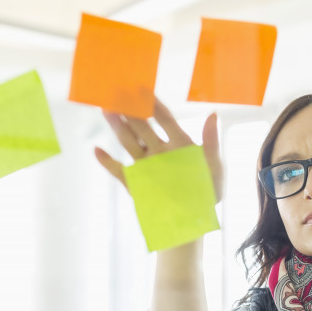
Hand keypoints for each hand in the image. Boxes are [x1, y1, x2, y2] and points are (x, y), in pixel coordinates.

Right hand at [94, 97, 224, 202]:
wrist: (193, 223)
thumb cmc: (207, 194)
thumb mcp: (214, 168)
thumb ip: (211, 143)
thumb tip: (213, 115)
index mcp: (179, 145)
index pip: (164, 119)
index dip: (154, 103)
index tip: (142, 88)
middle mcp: (160, 152)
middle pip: (142, 127)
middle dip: (130, 110)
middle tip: (116, 93)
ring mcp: (147, 166)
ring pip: (129, 143)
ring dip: (118, 128)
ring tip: (106, 111)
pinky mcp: (136, 184)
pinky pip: (119, 171)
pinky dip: (108, 162)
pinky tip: (97, 151)